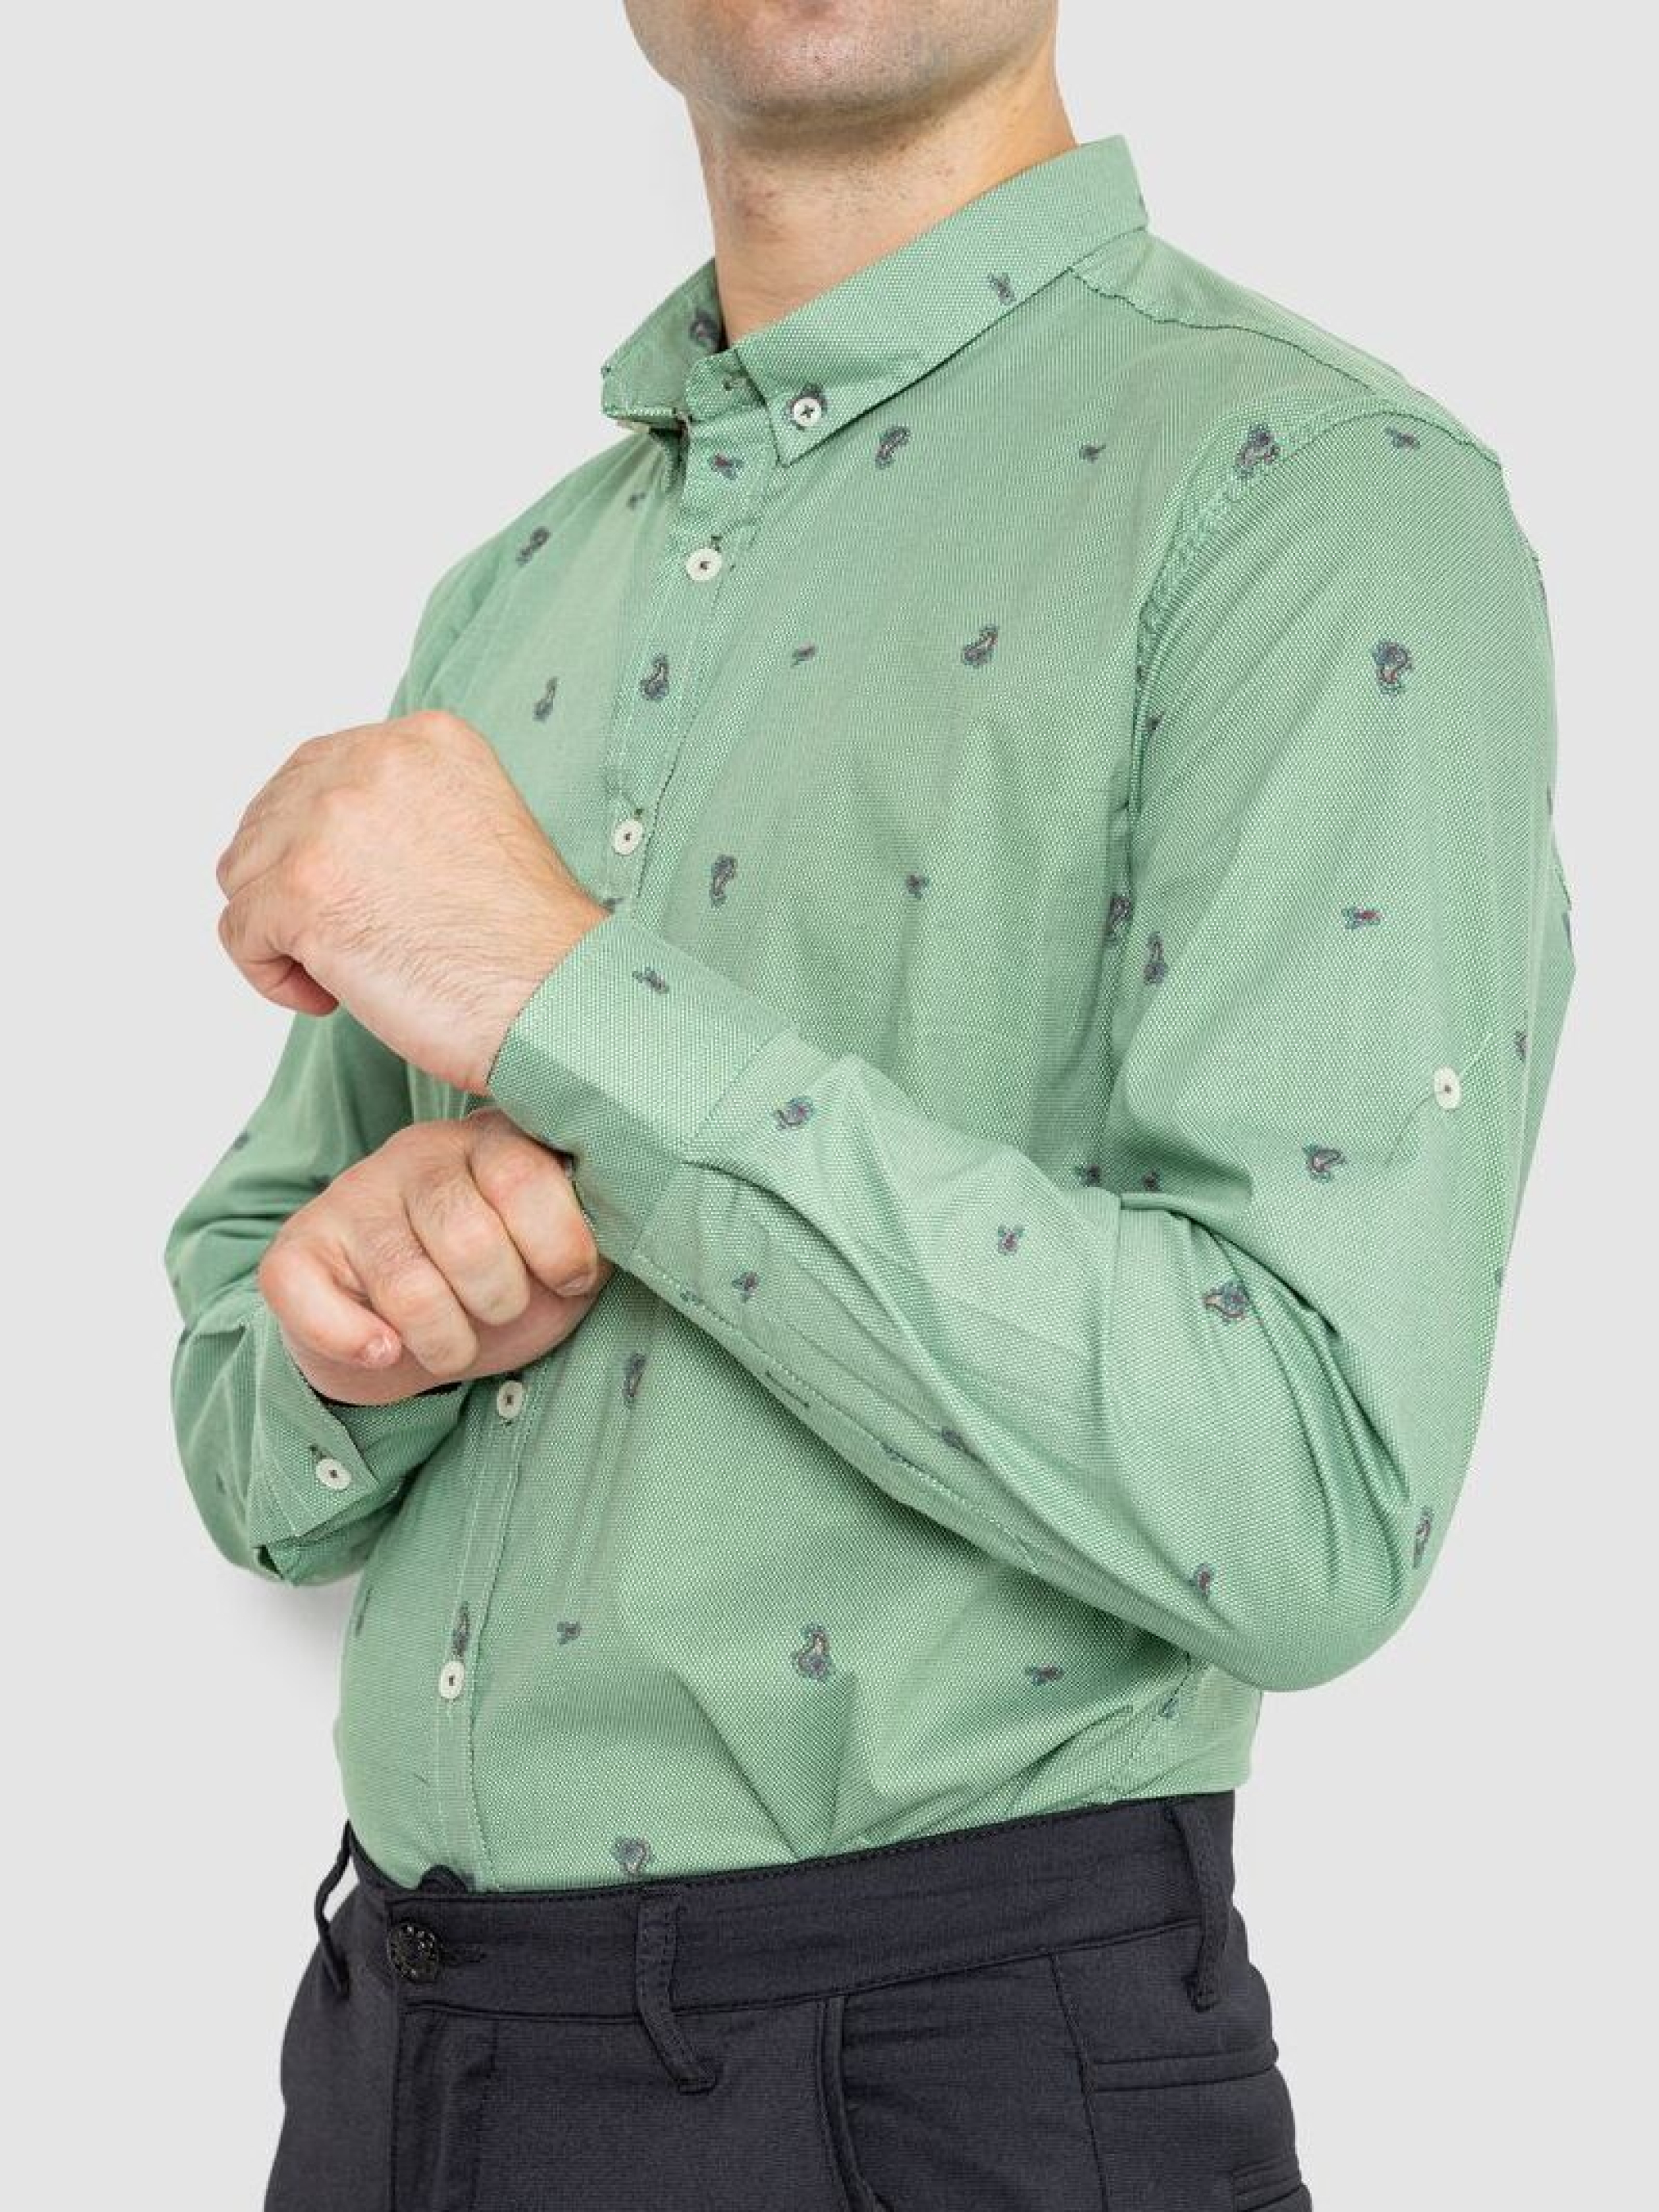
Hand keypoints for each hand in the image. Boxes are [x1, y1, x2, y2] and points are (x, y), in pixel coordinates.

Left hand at [214, 709, 611, 1092]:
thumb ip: (400, 810)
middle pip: (269, 820)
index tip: (359, 901)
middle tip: (352, 943)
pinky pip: (239, 933)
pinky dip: (272, 976)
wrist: (559, 1002)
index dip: (317, 847)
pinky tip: (329, 998)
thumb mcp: (474, 827)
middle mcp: (372, 761)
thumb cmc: (530, 945)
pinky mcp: (302, 889)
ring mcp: (332, 822)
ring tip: (344, 970)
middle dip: (292, 888)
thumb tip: (318, 840)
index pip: (314, 773)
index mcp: (422, 739)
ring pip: (244, 873)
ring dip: (280, 930)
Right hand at [257, 1109, 612, 1405]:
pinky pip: (314, 1301)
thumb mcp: (562, 1265)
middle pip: (470, 1237)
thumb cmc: (501, 1292)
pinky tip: (386, 1350)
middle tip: (498, 1313)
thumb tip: (642, 1217)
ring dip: (445, 1342)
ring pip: (408, 1285)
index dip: (559, 1247)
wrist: (406, 1342)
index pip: (527, 1176)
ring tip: (451, 1342)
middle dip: (500, 1302)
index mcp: (493, 1143)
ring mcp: (352, 1197)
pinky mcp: (295, 1249)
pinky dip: (358, 1343)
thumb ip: (598, 1236)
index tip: (568, 1280)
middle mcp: (418, 1155)